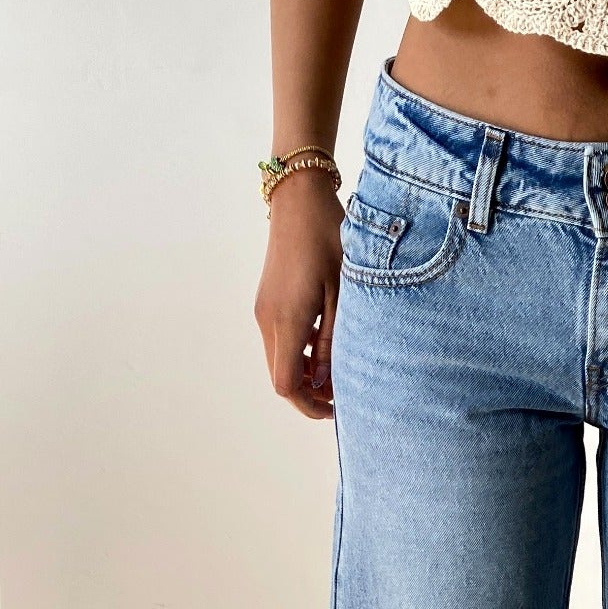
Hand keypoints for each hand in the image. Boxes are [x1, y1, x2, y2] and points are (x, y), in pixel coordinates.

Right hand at [253, 169, 343, 420]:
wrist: (299, 200)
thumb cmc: (328, 240)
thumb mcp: (343, 292)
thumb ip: (333, 339)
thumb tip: (326, 381)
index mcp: (287, 320)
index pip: (285, 384)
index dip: (309, 405)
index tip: (336, 408)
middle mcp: (268, 319)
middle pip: (280, 376)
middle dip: (310, 392)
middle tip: (343, 391)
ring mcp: (264, 310)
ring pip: (279, 360)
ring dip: (305, 372)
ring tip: (338, 365)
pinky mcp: (267, 302)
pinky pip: (280, 340)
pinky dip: (300, 353)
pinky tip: (325, 342)